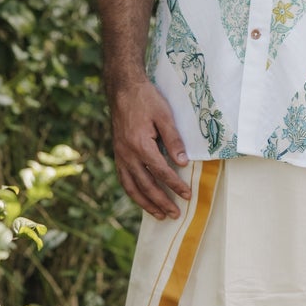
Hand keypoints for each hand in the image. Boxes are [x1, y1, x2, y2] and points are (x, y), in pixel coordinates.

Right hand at [109, 78, 191, 218]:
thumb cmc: (146, 100)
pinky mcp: (117, 154)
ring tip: (159, 215)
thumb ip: (174, 140)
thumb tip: (183, 163)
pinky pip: (124, 179)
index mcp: (141, 145)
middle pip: (146, 185)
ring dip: (146, 203)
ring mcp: (120, 156)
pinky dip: (133, 193)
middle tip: (175, 214)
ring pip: (132, 187)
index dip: (175, 185)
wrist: (123, 89)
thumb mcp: (164, 115)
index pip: (161, 172)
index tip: (188, 195)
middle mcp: (128, 154)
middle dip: (162, 202)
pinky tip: (142, 199)